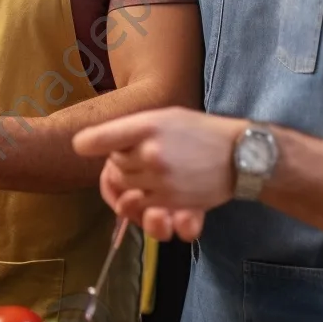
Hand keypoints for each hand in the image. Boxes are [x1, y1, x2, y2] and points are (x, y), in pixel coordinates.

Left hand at [74, 107, 244, 241]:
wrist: (241, 155)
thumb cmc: (199, 131)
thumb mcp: (164, 116)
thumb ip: (130, 128)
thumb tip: (86, 143)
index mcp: (148, 125)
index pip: (102, 138)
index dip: (88, 144)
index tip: (81, 147)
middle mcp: (152, 152)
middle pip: (114, 166)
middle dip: (122, 162)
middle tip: (141, 154)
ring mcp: (161, 180)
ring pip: (126, 187)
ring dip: (133, 182)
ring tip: (153, 170)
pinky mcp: (171, 202)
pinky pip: (142, 205)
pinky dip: (146, 199)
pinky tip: (160, 187)